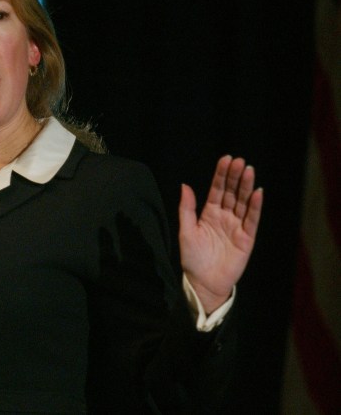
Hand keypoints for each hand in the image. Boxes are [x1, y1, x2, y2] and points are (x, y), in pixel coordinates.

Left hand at [178, 155, 262, 313]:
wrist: (203, 283)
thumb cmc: (192, 258)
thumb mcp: (186, 230)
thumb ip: (187, 208)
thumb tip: (185, 185)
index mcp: (209, 213)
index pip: (217, 189)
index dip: (221, 175)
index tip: (226, 159)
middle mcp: (224, 217)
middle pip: (231, 192)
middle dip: (235, 177)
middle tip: (239, 161)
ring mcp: (236, 227)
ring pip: (242, 202)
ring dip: (246, 187)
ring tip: (249, 170)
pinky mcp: (246, 239)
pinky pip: (251, 220)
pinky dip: (255, 206)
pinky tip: (257, 193)